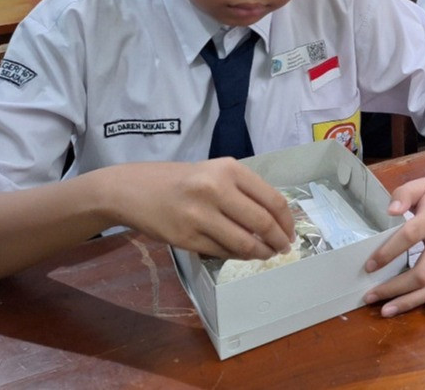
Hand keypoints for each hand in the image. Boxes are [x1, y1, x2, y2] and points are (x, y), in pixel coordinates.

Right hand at [105, 159, 295, 260]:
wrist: (133, 190)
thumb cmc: (181, 180)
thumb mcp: (215, 172)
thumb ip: (244, 191)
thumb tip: (277, 220)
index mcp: (229, 169)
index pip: (272, 200)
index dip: (287, 221)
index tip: (290, 232)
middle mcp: (216, 190)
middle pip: (262, 223)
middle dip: (279, 241)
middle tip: (284, 248)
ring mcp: (200, 216)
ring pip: (245, 243)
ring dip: (261, 253)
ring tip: (266, 254)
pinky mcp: (187, 238)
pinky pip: (223, 252)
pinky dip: (238, 255)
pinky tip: (243, 254)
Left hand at [362, 171, 424, 316]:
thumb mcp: (418, 185)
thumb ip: (402, 195)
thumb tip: (390, 211)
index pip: (409, 237)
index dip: (388, 253)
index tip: (368, 267)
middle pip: (424, 271)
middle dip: (395, 288)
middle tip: (371, 297)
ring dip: (414, 300)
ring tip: (389, 310)